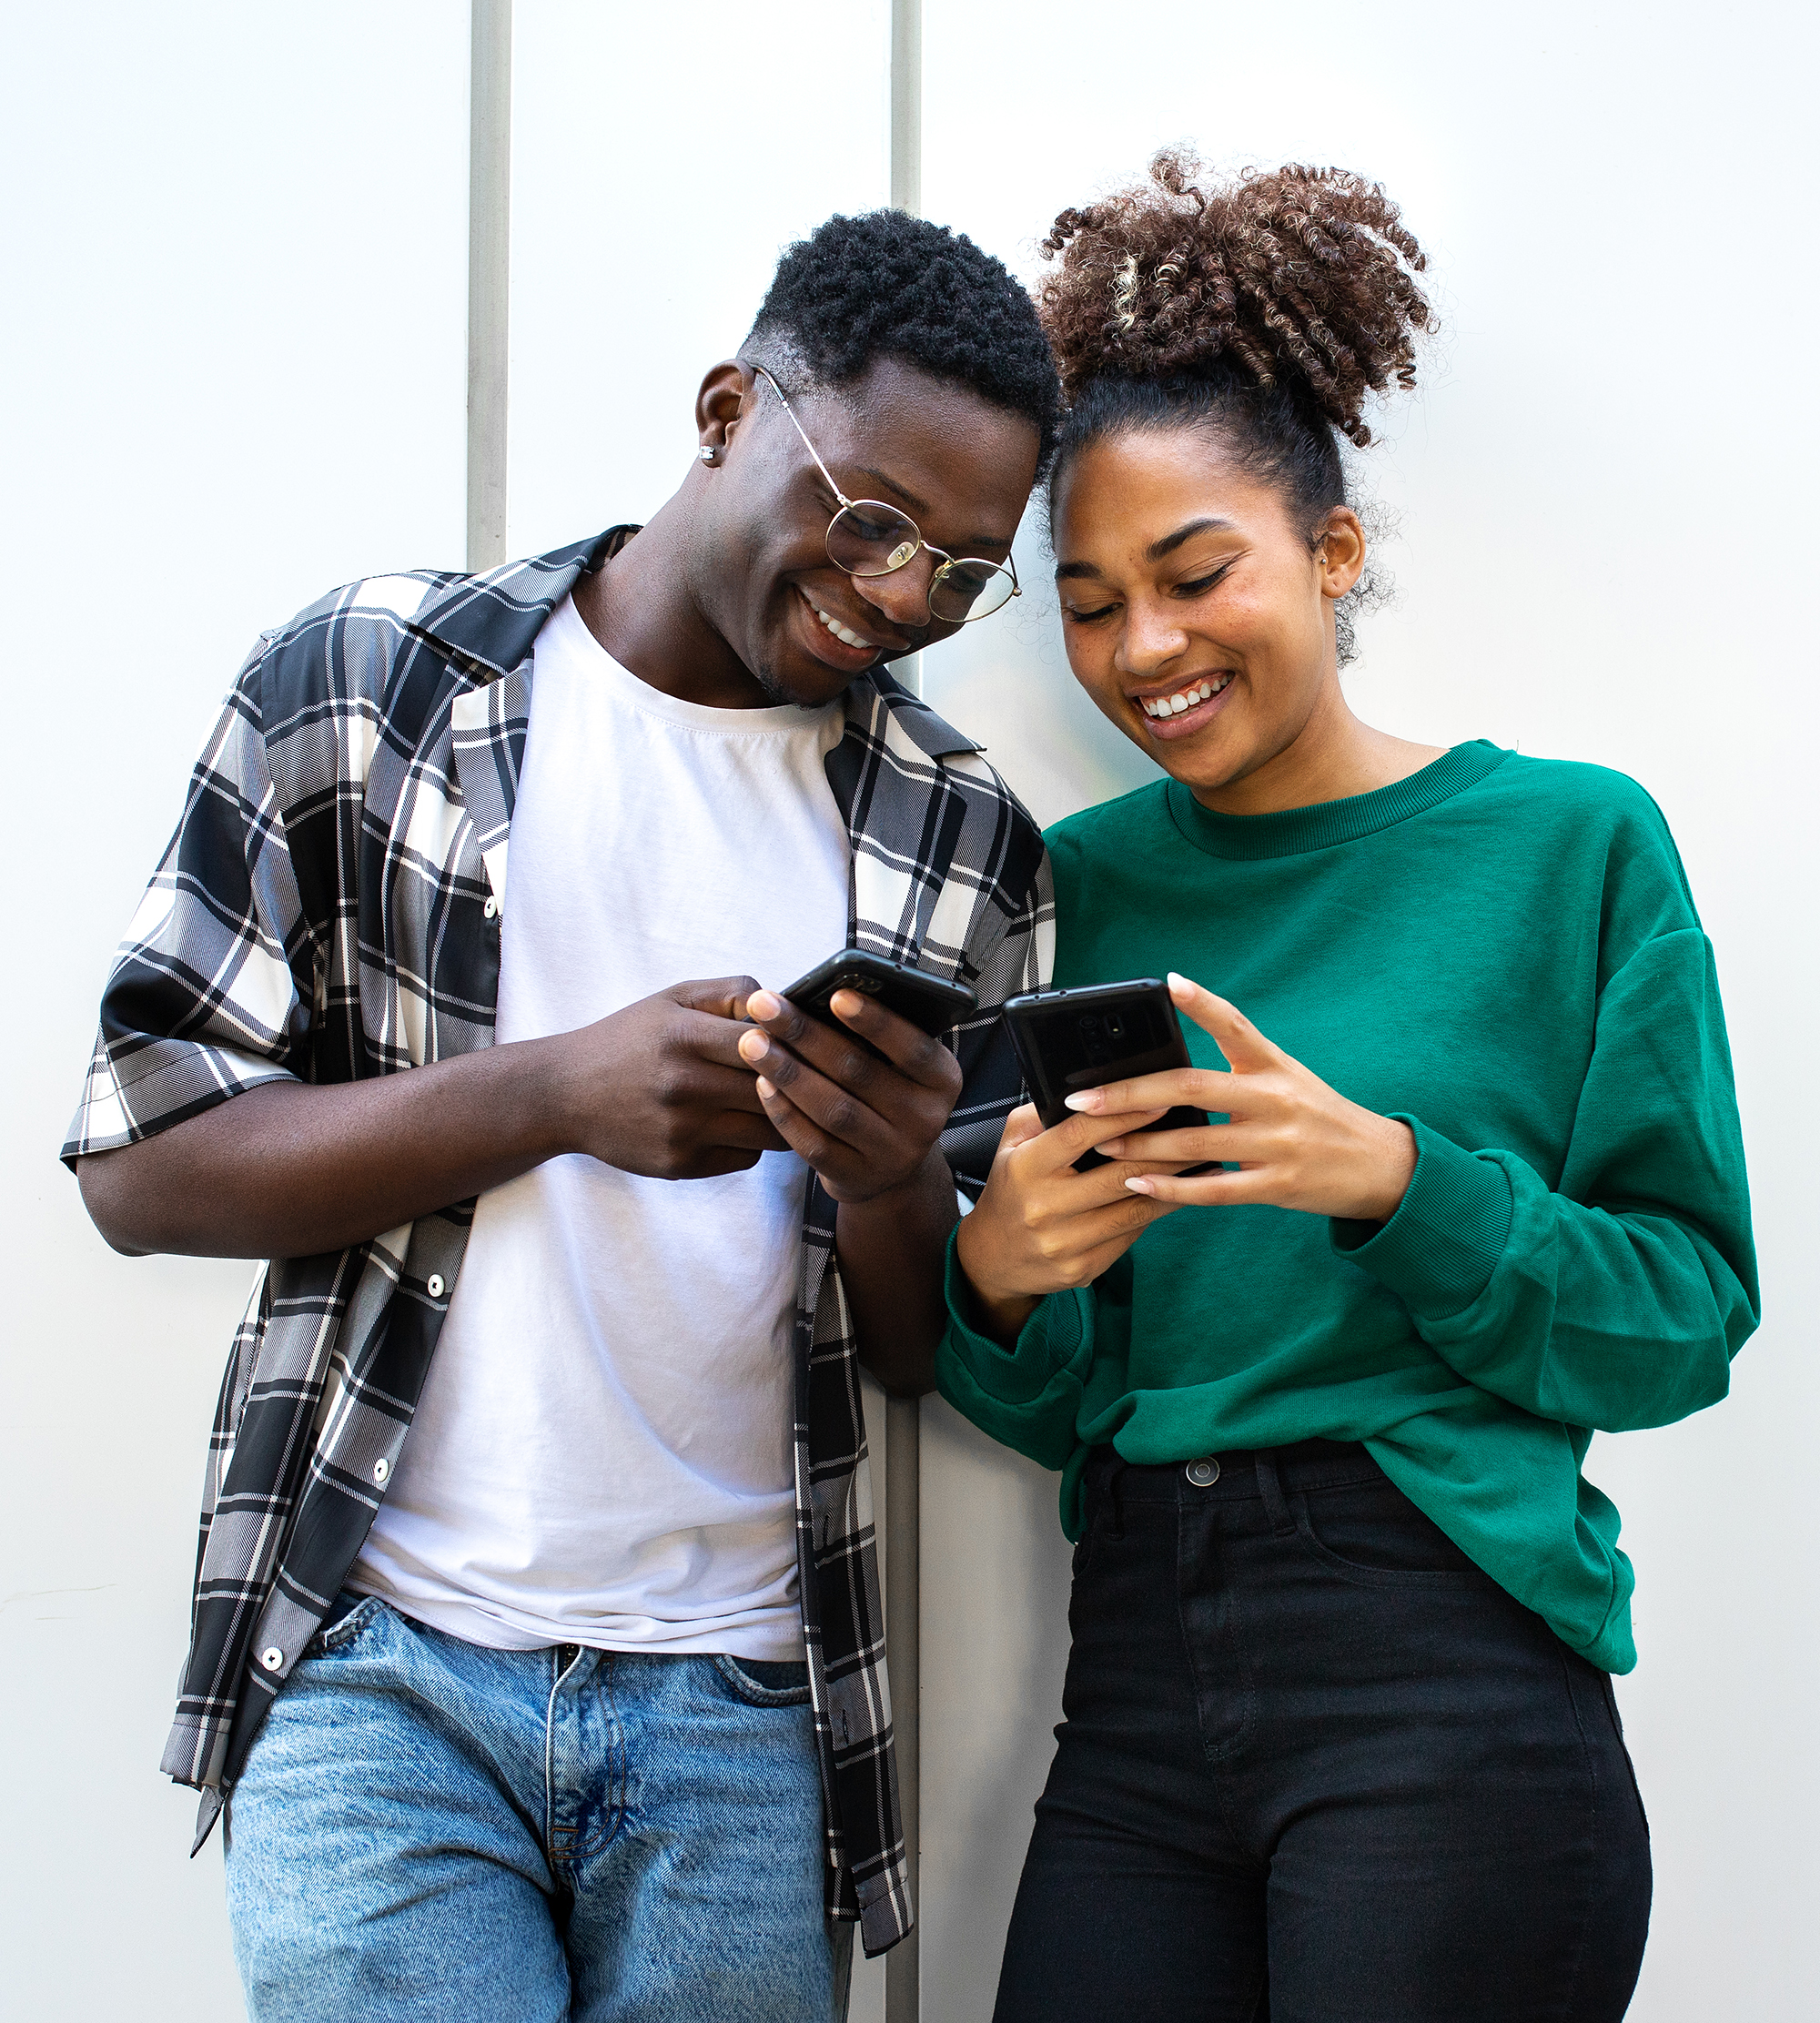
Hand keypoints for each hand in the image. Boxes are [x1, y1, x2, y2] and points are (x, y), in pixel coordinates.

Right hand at [554, 976, 788, 1179]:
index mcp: (684, 1035)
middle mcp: (685, 1084)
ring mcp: (683, 1129)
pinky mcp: (681, 1163)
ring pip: (770, 1130)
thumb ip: (730, 993)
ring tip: (778, 1103)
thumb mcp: (672, 999)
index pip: (767, 1041)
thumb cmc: (626, 1040)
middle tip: (808, 1078)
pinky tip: (737, 1126)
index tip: (802, 1044)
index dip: (793, 1044)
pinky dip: (750, 1144)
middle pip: (775, 1089)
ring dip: (781, 1118)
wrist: (564, 1094)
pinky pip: (745, 1157)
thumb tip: (785, 1004)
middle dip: (797, 1084)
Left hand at [735, 987, 962, 1203]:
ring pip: (834, 1110)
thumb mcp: (898, 1064)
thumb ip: (875, 1036)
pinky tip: (761, 1083)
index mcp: (943, 1080)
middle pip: (860, 1073)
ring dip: (788, 1072)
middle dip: (807, 1035)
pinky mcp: (857, 1178)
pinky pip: (814, 1144)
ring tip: (752, 1043)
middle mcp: (926, 1120)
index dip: (876, 1022)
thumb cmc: (886, 1092)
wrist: (890, 1167)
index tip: (835, 994)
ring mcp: (892, 1155)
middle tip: (765, 1005)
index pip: (913, 1048)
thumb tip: (824, 993)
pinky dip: (784, 1112)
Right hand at [952, 1100, 1188, 1341]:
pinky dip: (1157, 1212)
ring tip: (1204, 1163)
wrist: (993, 1258)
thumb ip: (1043, 1114)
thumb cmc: (1011, 1188)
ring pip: (1134, 1209)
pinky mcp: (1083, 1269)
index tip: (1161, 1100)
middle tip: (1199, 1130)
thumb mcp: (1011, 1144)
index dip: (1124, 1115)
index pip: (1081, 1134)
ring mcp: (1064, 1243)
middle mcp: (1043, 1208)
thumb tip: (1091, 1089)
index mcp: (1025, 1168)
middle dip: (1165, 1150)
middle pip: (1119, 1174)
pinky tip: (1180, 1195)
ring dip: (1174, 1185)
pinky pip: (1130, 1236)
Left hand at [1082, 973, 1415, 1220]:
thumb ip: (1238, 1070)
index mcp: (1275, 1066)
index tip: (1169, 982)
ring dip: (1140, 1145)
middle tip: (1084, 1096)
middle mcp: (1276, 1099)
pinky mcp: (1279, 1185)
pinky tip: (1136, 1185)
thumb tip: (1167, 1074)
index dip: (1203, 1004)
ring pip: (1194, 1143)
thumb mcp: (1289, 1080)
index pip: (1236, 1026)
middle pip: (1192, 1087)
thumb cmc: (1321, 1118)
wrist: (1383, 1166)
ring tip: (1099, 1143)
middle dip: (1131, 1093)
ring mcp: (1278, 1143)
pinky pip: (1214, 1190)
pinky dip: (1171, 1190)